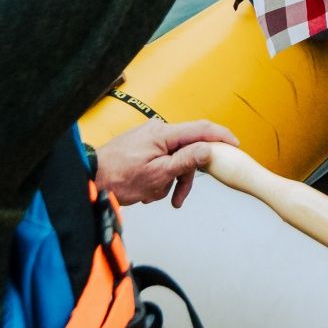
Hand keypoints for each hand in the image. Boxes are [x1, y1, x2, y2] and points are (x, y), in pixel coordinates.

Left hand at [93, 119, 238, 207]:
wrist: (91, 178)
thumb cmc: (120, 177)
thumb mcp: (158, 174)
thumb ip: (186, 161)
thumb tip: (209, 149)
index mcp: (164, 133)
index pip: (201, 129)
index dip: (221, 137)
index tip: (235, 146)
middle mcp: (158, 130)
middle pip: (188, 149)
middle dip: (186, 175)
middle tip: (180, 196)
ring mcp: (149, 138)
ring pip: (175, 158)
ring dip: (171, 181)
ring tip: (157, 198)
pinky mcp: (143, 147)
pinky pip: (162, 160)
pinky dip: (161, 177)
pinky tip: (148, 191)